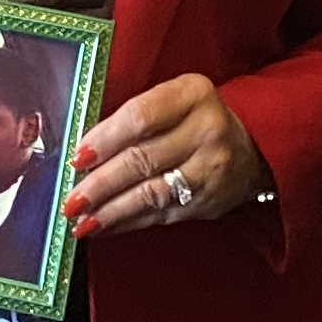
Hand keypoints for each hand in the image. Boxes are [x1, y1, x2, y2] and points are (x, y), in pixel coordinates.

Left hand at [65, 75, 263, 239]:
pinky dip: (128, 222)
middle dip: (100, 184)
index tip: (77, 157)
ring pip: (151, 194)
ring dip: (110, 210)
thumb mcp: (173, 100)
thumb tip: (83, 151)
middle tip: (71, 199)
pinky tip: (104, 226)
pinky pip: (160, 215)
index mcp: (193, 95)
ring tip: (81, 220)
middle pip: (142, 159)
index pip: (140, 117)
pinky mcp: (207, 202)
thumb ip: (135, 117)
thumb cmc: (194, 119)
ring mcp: (210, 170)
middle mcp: (207, 131)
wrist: (251, 148)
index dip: (105, 138)